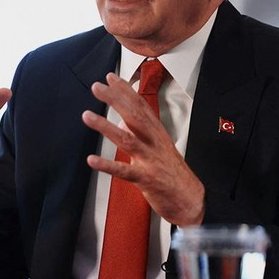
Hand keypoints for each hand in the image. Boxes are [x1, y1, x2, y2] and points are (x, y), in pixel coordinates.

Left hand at [81, 72, 203, 224]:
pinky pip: (124, 171)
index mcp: (157, 134)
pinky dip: (107, 165)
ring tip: (87, 116)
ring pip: (127, 139)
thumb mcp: (159, 148)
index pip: (141, 106)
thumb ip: (141, 133)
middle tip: (97, 87)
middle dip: (115, 99)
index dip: (126, 91)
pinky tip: (92, 159)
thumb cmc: (173, 173)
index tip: (111, 78)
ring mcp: (150, 160)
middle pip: (134, 116)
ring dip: (105, 126)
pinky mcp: (146, 179)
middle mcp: (154, 142)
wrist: (191, 200)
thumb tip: (122, 119)